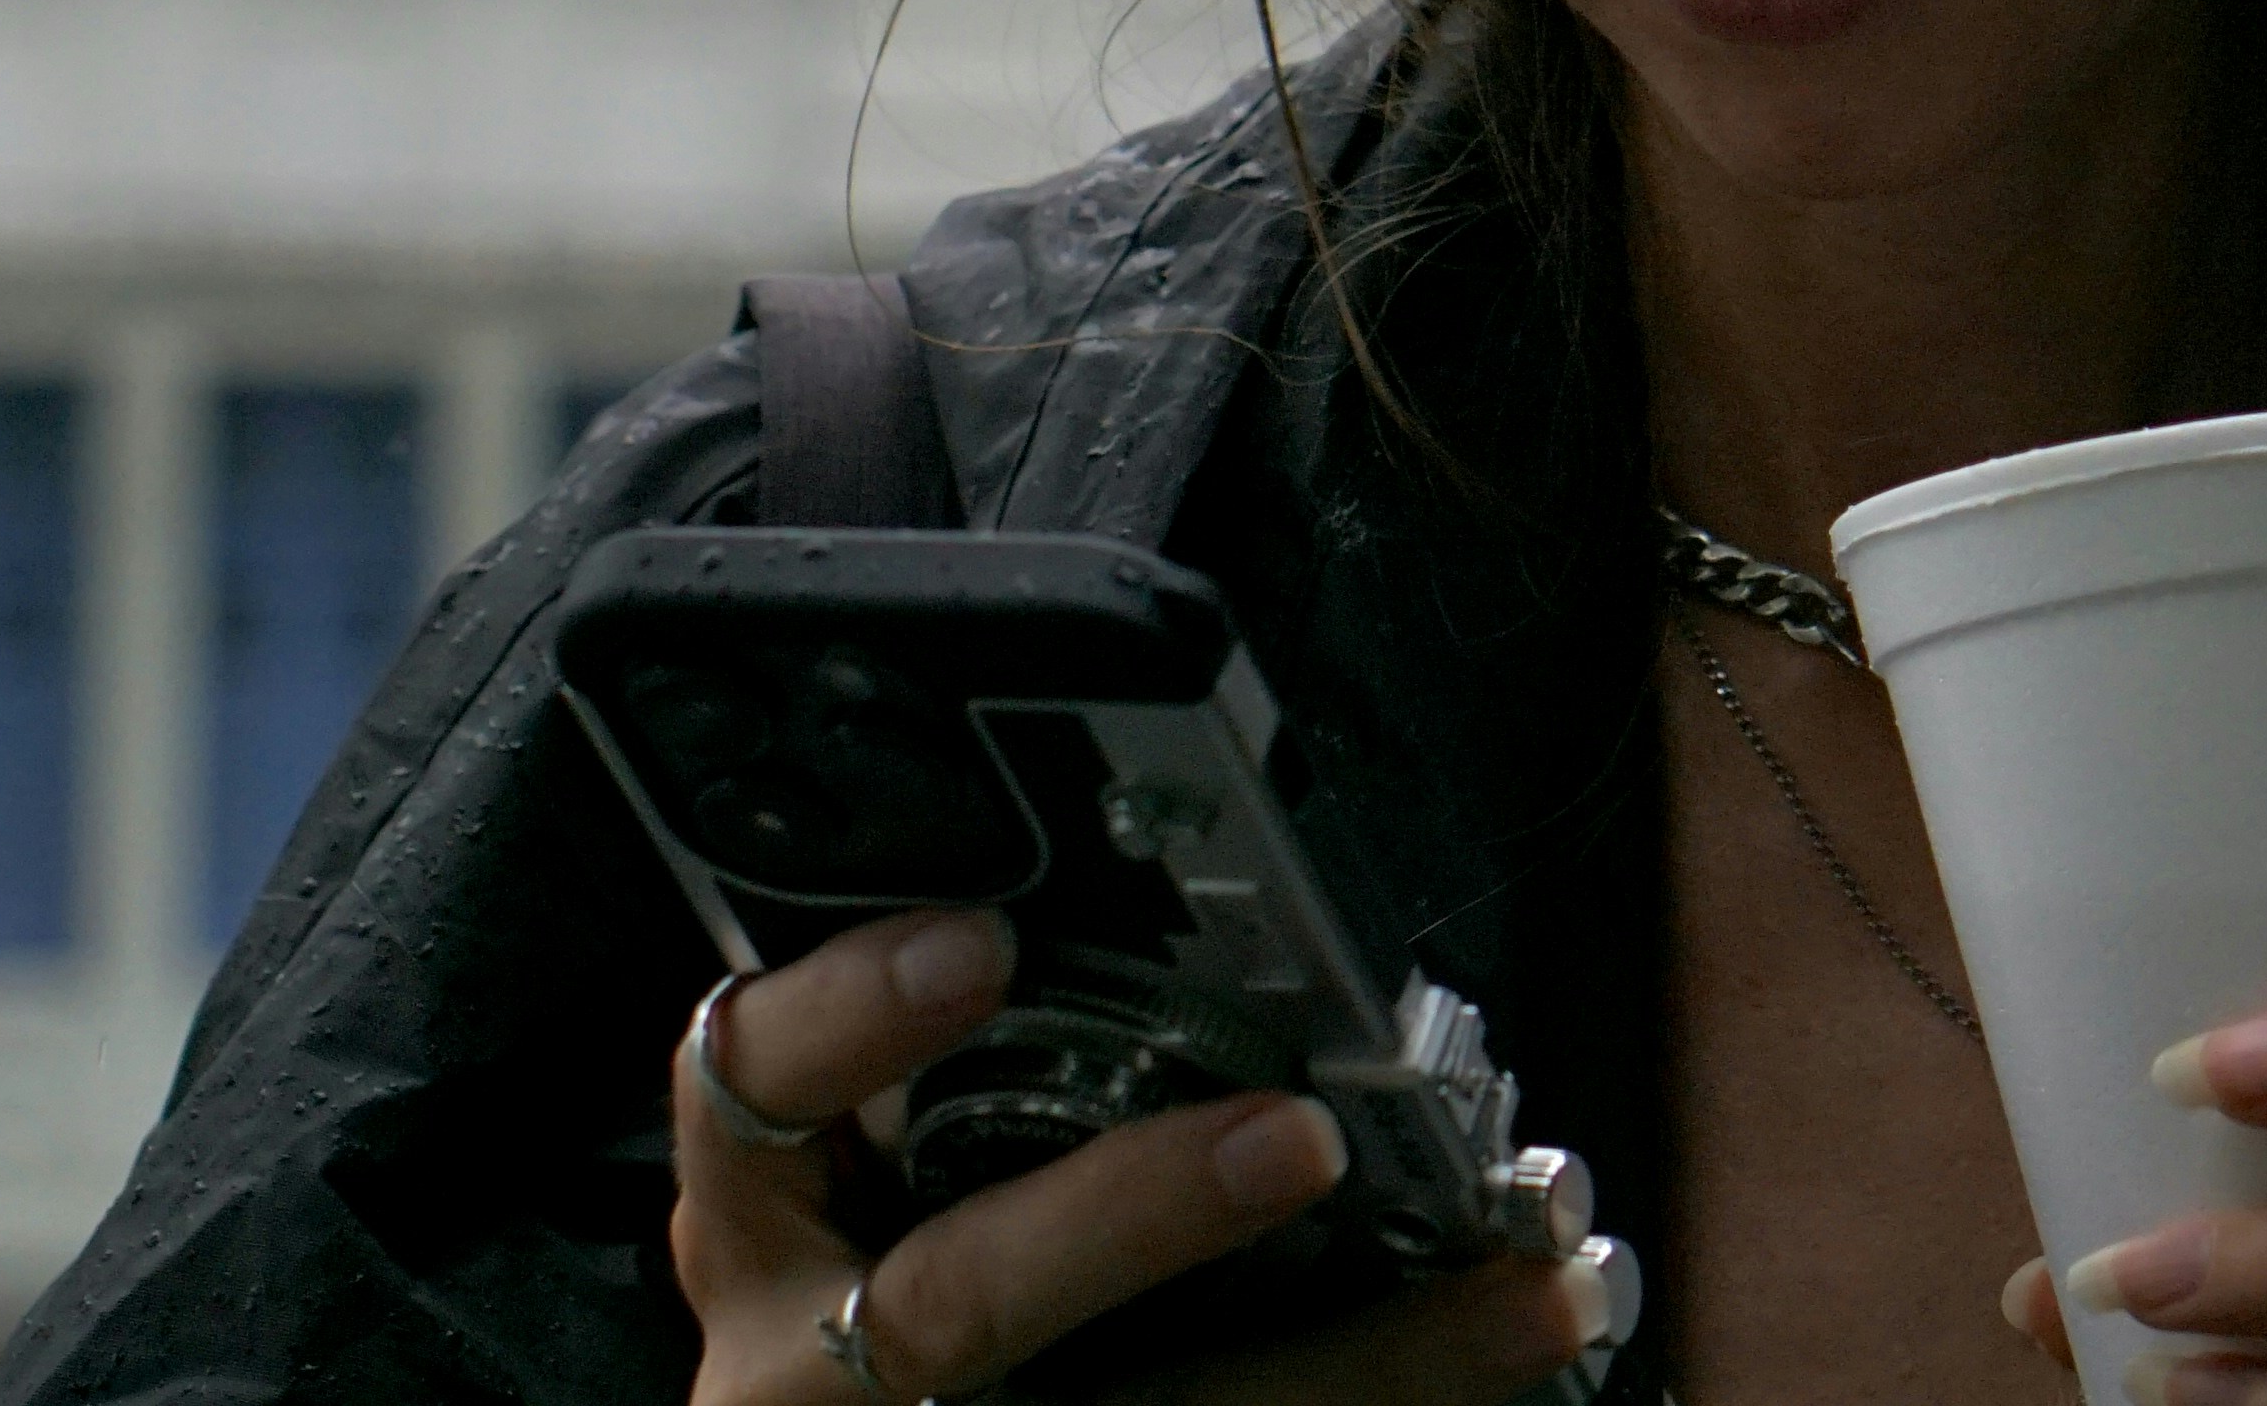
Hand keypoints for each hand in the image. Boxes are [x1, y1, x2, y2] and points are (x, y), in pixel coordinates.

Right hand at [668, 909, 1625, 1405]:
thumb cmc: (863, 1270)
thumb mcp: (853, 1162)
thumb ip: (949, 1061)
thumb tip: (1181, 909)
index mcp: (764, 1219)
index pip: (749, 1088)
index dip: (851, 1014)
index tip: (983, 945)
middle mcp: (812, 1356)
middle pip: (956, 1303)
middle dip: (1132, 1220)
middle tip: (1297, 1137)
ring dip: (1358, 1360)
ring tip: (1515, 1289)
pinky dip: (1395, 1387)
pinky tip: (1517, 1338)